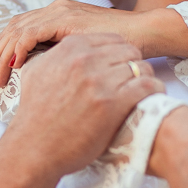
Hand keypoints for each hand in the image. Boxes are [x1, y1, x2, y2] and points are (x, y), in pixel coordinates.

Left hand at [0, 1, 187, 86]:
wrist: (144, 36)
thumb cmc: (120, 52)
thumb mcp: (85, 56)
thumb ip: (65, 58)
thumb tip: (44, 76)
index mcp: (58, 16)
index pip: (20, 30)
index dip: (4, 51)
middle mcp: (55, 9)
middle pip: (13, 29)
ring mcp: (60, 12)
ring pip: (17, 31)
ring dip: (3, 55)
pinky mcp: (66, 19)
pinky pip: (32, 33)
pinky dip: (18, 49)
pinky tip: (14, 67)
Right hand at [8, 34, 162, 180]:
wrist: (34, 148)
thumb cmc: (35, 114)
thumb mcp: (35, 72)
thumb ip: (52, 54)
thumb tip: (58, 46)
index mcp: (70, 48)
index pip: (112, 39)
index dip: (120, 53)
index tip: (122, 66)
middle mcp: (85, 60)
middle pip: (129, 51)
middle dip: (134, 64)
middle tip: (134, 79)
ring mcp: (99, 81)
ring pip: (140, 67)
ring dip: (145, 78)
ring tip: (144, 90)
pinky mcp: (112, 103)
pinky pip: (146, 86)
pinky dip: (153, 90)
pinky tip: (152, 96)